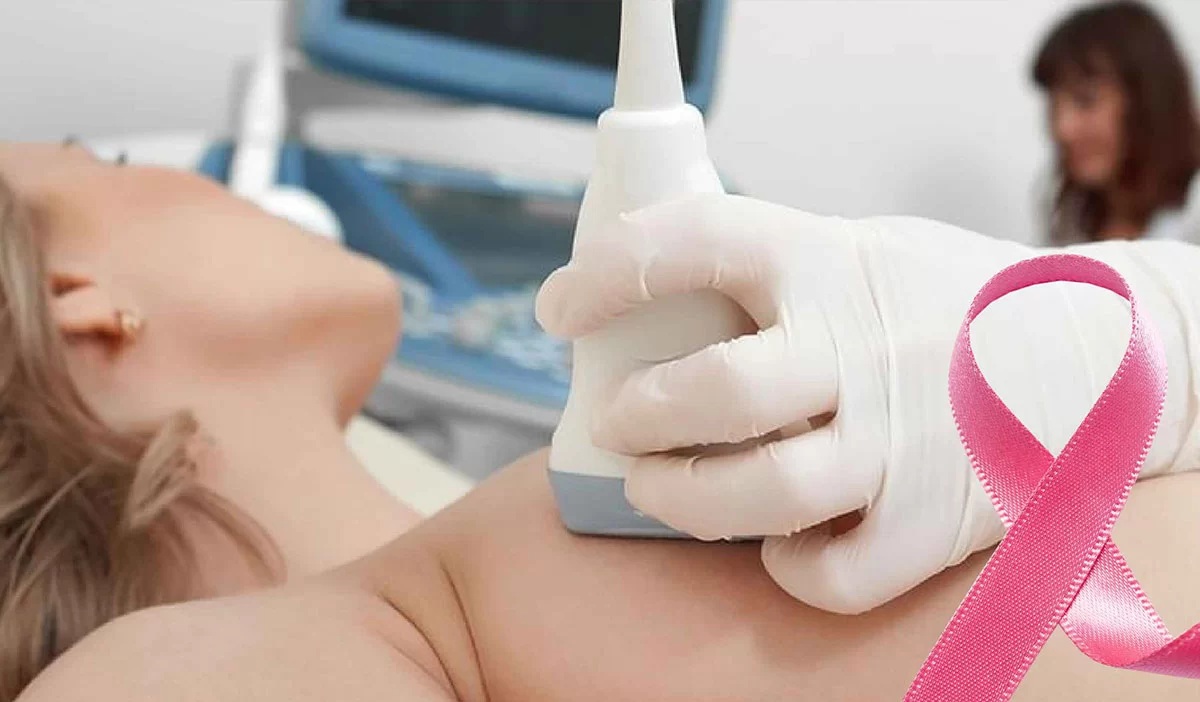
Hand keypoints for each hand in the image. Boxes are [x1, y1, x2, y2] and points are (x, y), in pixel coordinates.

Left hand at [537, 194, 1199, 612]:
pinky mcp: (932, 520)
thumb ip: (767, 273)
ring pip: (764, 491)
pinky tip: (771, 542)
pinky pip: (831, 574)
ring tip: (653, 487)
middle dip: (639, 413)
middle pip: (718, 390)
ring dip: (682, 497)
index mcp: (829, 257)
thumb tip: (639, 306)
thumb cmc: (942, 298)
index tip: (558, 307)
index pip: (693, 242)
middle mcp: (862, 345)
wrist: (1091, 349)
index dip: (607, 274)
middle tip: (614, 419)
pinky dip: (784, 566)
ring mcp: (901, 439)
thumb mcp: (856, 248)